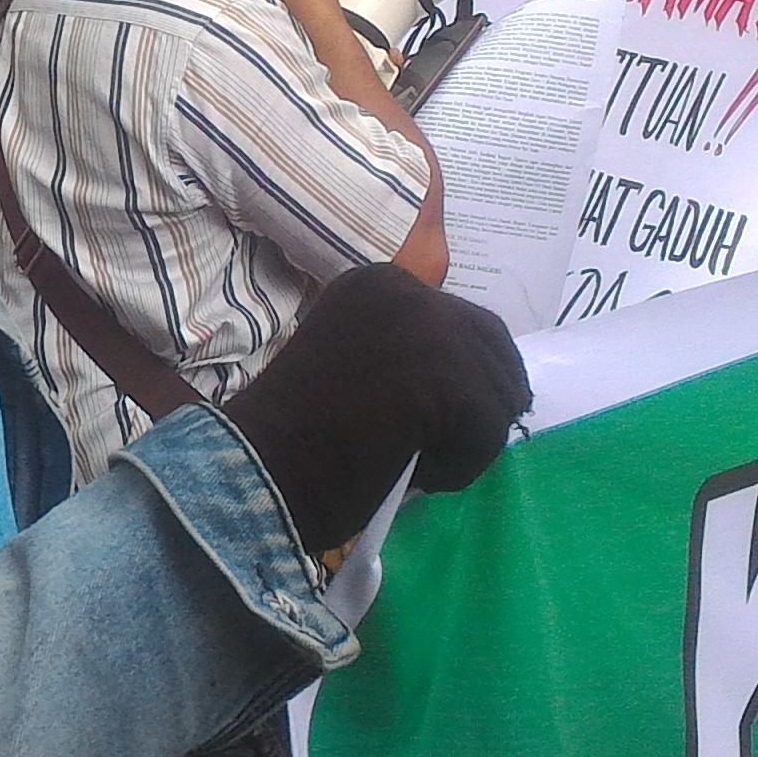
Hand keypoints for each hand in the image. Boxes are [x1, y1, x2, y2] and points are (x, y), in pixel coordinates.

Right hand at [220, 266, 529, 550]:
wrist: (260, 468)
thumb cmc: (299, 436)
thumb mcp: (361, 366)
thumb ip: (411, 355)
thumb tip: (489, 385)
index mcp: (378, 283)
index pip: (464, 321)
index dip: (467, 376)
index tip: (438, 417)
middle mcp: (406, 289)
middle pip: (493, 348)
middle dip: (482, 405)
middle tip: (445, 447)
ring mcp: (427, 327)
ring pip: (497, 394)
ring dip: (469, 441)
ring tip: (418, 462)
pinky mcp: (443, 375)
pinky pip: (489, 432)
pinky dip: (462, 467)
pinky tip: (416, 473)